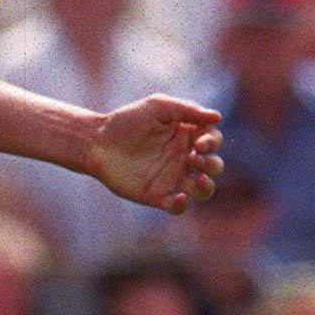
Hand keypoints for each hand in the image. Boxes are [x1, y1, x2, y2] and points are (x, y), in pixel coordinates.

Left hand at [86, 96, 223, 212]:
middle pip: (213, 166)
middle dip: (212, 164)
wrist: (97, 142)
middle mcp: (184, 158)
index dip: (213, 142)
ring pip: (203, 190)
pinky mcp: (158, 195)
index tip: (200, 143)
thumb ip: (186, 110)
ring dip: (207, 187)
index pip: (213, 141)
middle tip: (195, 158)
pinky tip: (179, 198)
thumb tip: (217, 117)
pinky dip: (182, 205)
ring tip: (199, 180)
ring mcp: (173, 178)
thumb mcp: (157, 107)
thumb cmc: (127, 121)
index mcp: (188, 136)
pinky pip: (177, 207)